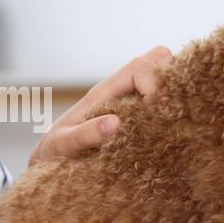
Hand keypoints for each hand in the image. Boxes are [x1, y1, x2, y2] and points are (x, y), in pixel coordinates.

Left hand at [27, 45, 173, 168]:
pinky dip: (174, 108)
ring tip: (173, 123)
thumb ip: (85, 134)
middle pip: (159, 59)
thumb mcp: (63, 145)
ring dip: (174, 93)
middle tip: (170, 112)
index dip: (154, 83)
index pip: (139, 67)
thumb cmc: (53, 153)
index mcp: (104, 92)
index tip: (155, 114)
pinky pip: (166, 100)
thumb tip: (115, 123)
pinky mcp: (141, 117)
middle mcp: (122, 91)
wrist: (50, 163)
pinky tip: (171, 133)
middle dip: (171, 78)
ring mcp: (133, 101)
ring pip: (167, 77)